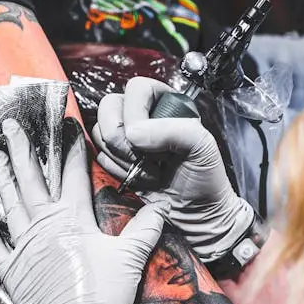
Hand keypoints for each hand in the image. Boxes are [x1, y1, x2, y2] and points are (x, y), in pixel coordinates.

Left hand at [0, 119, 167, 303]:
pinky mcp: (11, 270)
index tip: (66, 126)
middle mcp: (44, 226)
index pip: (72, 175)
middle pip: (31, 181)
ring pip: (10, 205)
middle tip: (10, 125)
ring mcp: (23, 247)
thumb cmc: (103, 297)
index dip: (70, 149)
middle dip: (21, 150)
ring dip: (2, 180)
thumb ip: (143, 230)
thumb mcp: (130, 260)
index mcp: (73, 219)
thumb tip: (161, 208)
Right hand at [91, 77, 252, 260]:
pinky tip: (139, 178)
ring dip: (122, 158)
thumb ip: (174, 130)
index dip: (134, 113)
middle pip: (108, 107)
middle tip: (144, 157)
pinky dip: (116, 170)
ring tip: (148, 170)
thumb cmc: (205, 180)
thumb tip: (133, 132)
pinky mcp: (116, 159)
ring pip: (100, 132)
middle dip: (121, 138)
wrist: (196, 215)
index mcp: (166, 102)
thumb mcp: (202, 147)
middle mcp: (143, 115)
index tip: (145, 140)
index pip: (136, 89)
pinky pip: (98, 155)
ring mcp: (126, 138)